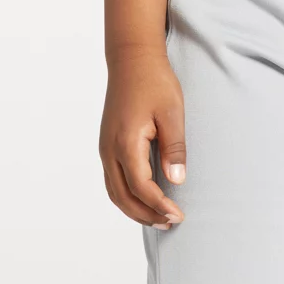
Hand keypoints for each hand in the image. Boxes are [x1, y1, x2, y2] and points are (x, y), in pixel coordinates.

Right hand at [99, 46, 186, 227]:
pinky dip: (126, 197)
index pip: (141, 187)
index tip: (178, 215)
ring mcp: (105, 148)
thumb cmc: (154, 82)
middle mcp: (110, 149)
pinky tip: (143, 200)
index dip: (159, 205)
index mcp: (126, 143)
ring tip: (158, 218)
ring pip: (114, 192)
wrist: (131, 60)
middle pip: (123, 196)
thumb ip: (174, 148)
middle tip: (171, 222)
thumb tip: (177, 180)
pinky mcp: (107, 145)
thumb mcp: (172, 113)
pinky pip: (112, 181)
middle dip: (146, 214)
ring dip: (134, 209)